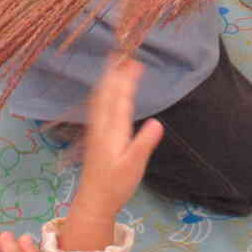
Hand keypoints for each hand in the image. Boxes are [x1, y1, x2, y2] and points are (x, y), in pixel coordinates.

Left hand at [74, 55, 163, 226]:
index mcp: (113, 131)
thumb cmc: (116, 185)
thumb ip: (144, 144)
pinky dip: (102, 89)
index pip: (121, 99)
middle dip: (115, 71)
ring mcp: (95, 129)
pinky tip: (104, 87)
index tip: (135, 61)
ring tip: (114, 61)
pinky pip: (97, 104)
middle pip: (107, 92)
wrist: (94, 200)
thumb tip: (158, 122)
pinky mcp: (94, 134)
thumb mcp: (134, 167)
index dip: (127, 79)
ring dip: (107, 77)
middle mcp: (102, 126)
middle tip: (123, 51)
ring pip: (99, 97)